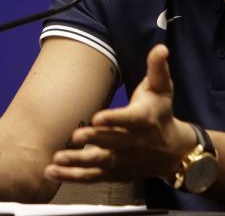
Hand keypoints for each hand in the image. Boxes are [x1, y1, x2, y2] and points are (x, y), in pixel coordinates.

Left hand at [44, 44, 195, 182]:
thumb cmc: (160, 113)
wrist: (173, 151)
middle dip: (94, 140)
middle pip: (112, 143)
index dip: (115, 119)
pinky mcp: (114, 173)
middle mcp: (133, 143)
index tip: (98, 117)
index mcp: (144, 121)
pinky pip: (92, 177)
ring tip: (56, 159)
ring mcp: (123, 161)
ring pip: (99, 163)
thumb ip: (157, 69)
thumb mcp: (162, 90)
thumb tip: (161, 48)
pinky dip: (72, 177)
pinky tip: (51, 172)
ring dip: (77, 163)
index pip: (129, 120)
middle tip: (75, 136)